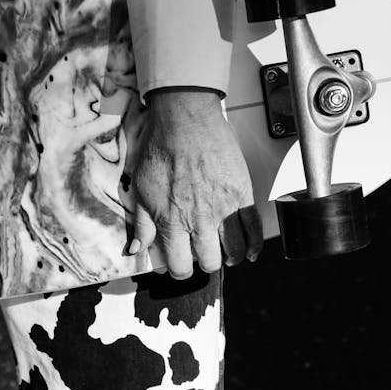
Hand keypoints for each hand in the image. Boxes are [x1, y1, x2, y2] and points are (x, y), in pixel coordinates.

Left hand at [127, 88, 262, 279]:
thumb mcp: (141, 191)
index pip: (179, 266)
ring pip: (232, 251)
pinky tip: (248, 252)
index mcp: (172, 223)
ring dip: (228, 257)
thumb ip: (142, 225)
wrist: (185, 119)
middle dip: (203, 264)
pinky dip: (253, 245)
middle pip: (209, 263)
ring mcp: (223, 208)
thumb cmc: (162, 149)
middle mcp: (199, 220)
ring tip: (224, 254)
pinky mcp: (241, 194)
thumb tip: (137, 250)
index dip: (179, 270)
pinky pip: (253, 228)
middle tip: (201, 255)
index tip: (179, 264)